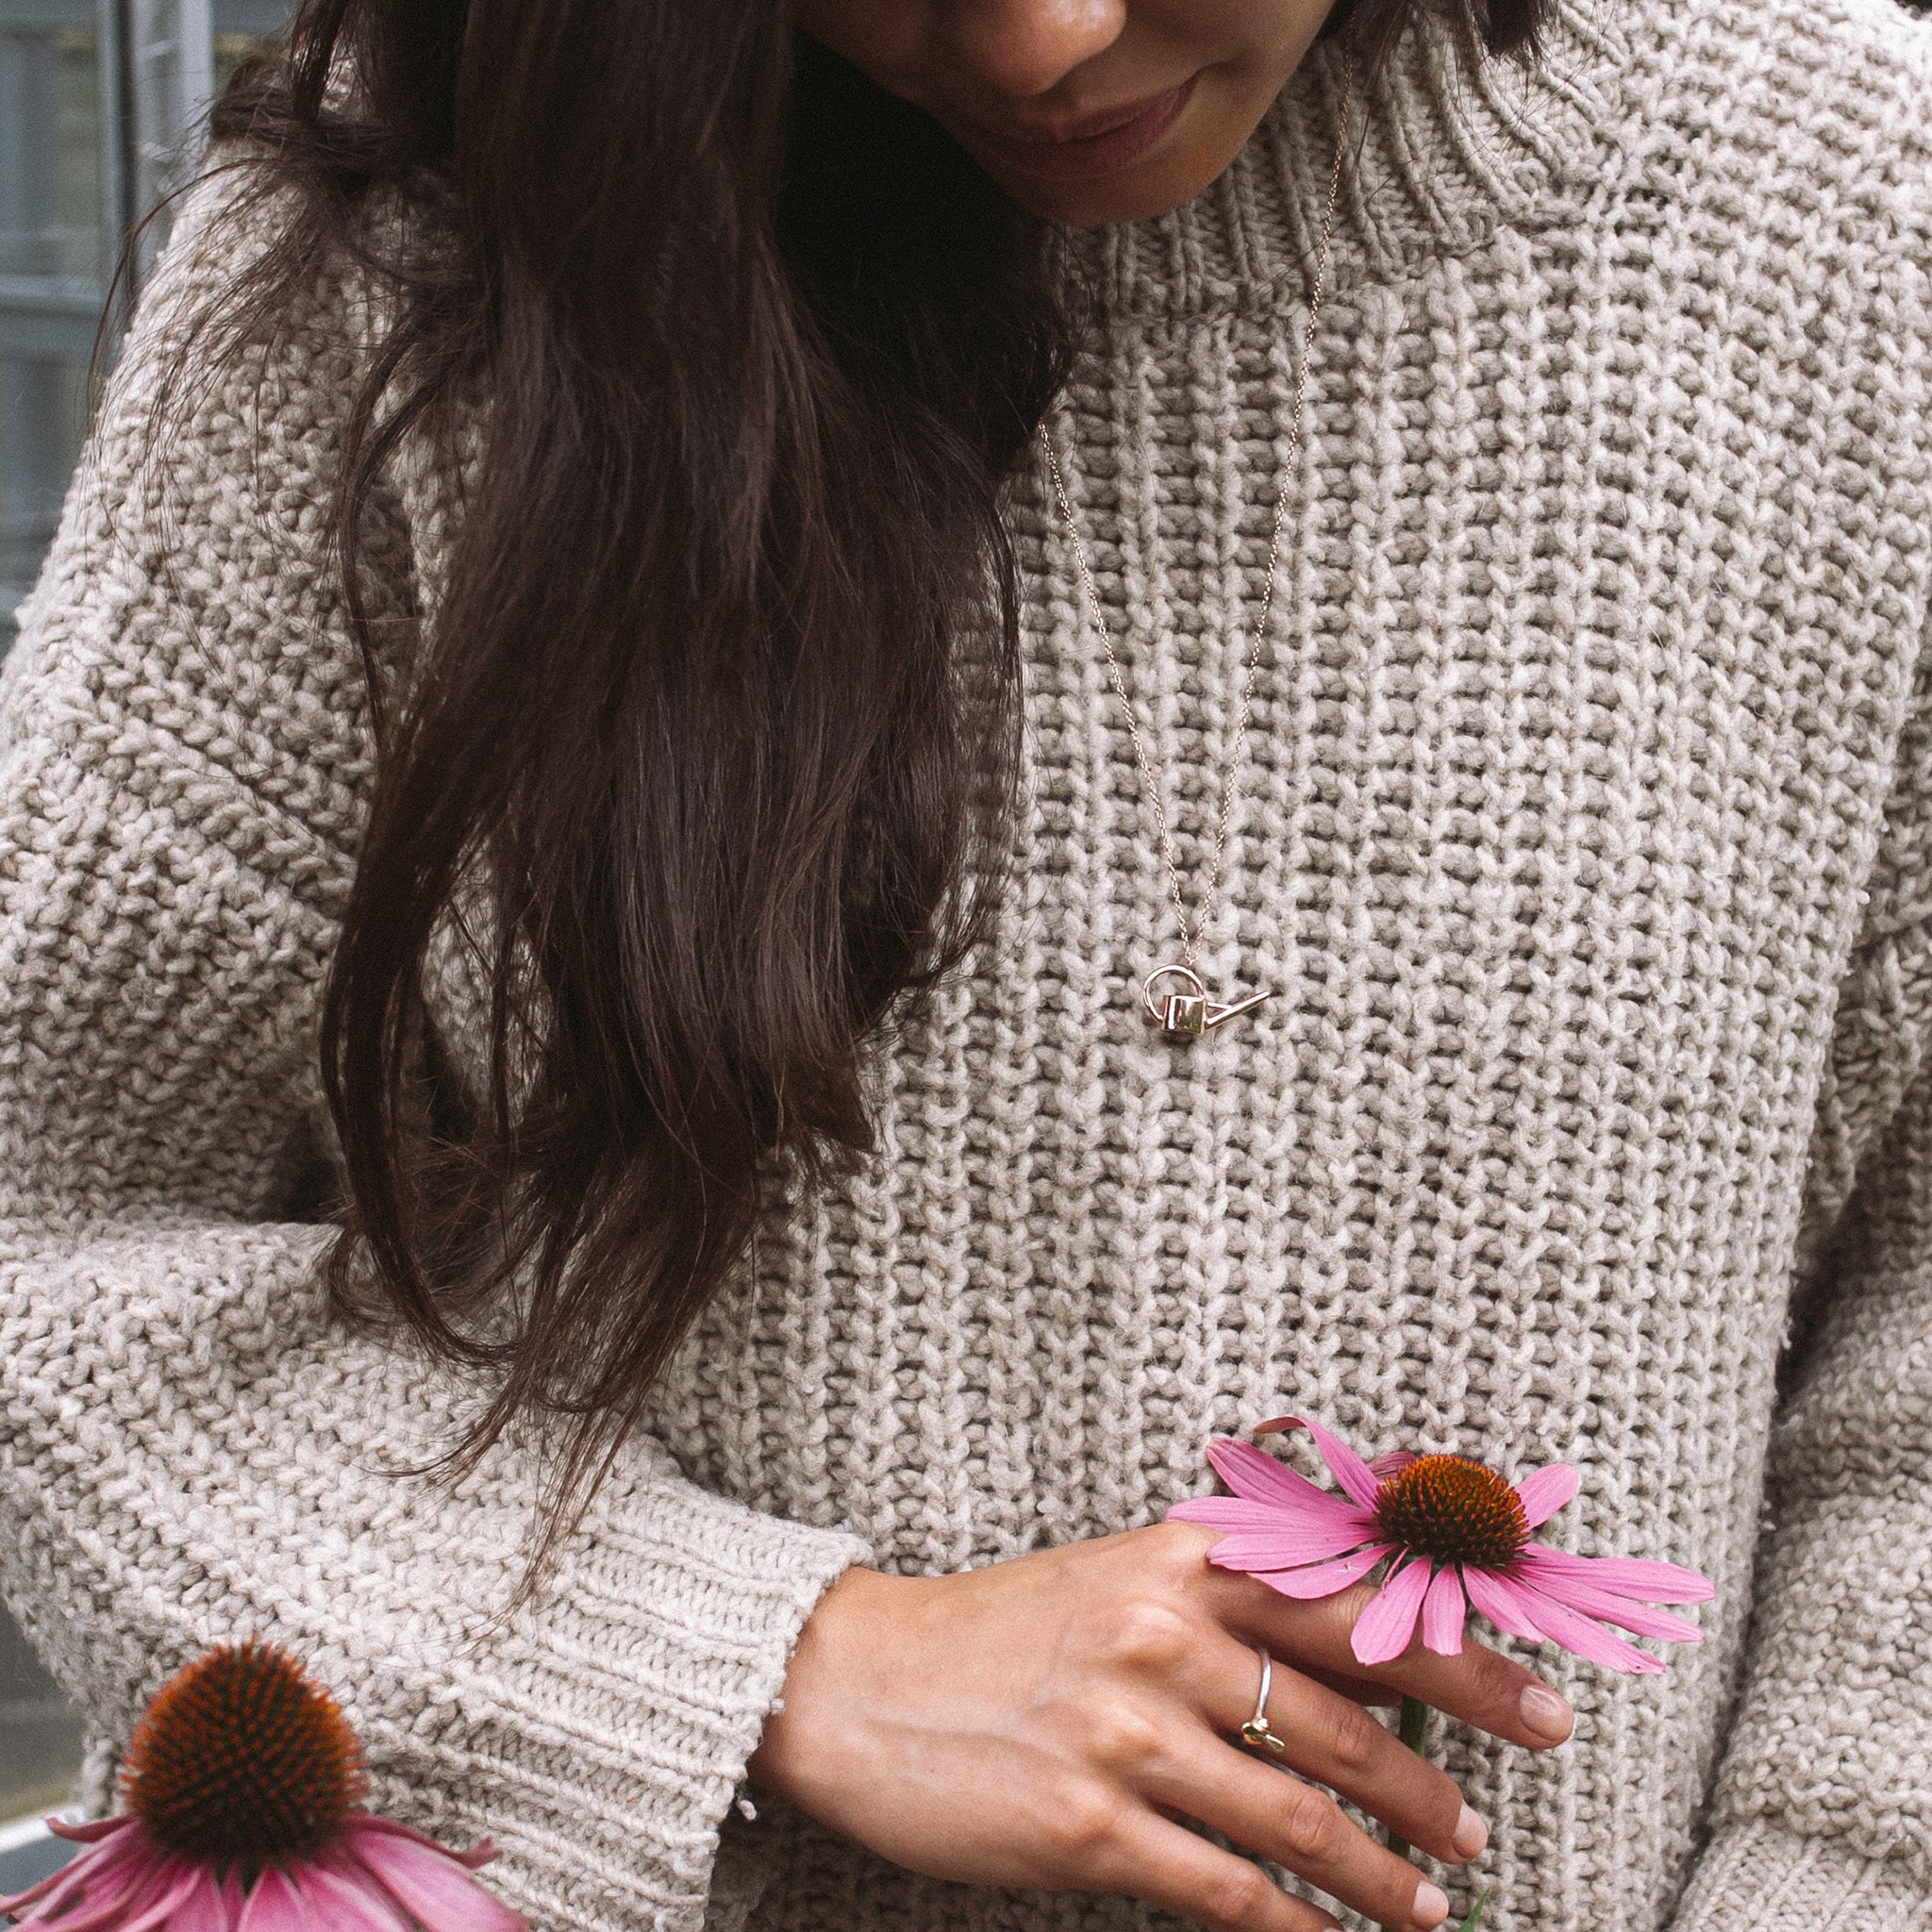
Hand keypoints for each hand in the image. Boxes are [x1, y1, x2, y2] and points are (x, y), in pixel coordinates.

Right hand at [747, 1522, 1574, 1931]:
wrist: (856, 1681)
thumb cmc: (996, 1631)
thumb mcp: (1112, 1577)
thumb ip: (1219, 1594)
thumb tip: (1345, 1647)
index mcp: (1181, 1563)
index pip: (1355, 1607)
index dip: (1464, 1659)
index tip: (1543, 1706)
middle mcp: (1165, 1636)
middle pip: (1347, 1721)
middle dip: (1438, 1786)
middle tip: (1488, 1829)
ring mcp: (1129, 1733)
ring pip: (1301, 1819)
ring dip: (1384, 1874)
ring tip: (1433, 1902)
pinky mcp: (1090, 1825)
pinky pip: (1229, 1892)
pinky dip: (1298, 1929)